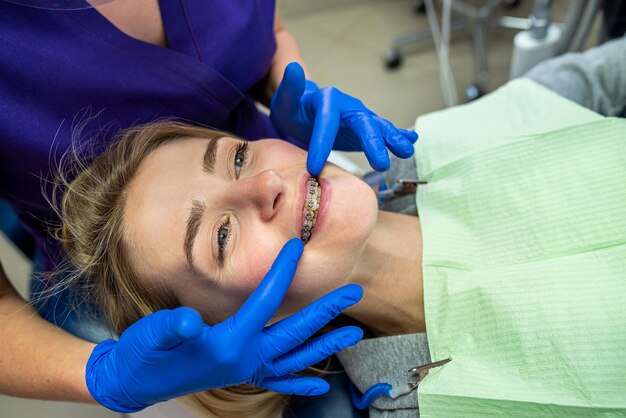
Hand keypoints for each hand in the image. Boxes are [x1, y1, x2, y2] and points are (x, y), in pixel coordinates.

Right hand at [86, 238, 362, 411]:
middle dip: (326, 311)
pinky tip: (318, 386)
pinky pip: (278, 380)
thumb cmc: (144, 354)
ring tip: (353, 333)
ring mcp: (246, 370)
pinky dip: (300, 382)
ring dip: (325, 344)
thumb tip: (187, 322)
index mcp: (229, 343)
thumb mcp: (152, 335)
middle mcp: (245, 359)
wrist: (135, 381)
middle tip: (354, 290)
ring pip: (295, 358)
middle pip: (295, 332)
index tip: (297, 247)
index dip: (282, 272)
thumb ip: (169, 329)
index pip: (265, 302)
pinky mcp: (241, 375)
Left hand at [270, 62, 417, 174]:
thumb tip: (293, 68)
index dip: (322, 143)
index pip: (326, 122)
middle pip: (363, 124)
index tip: (314, 166)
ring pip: (379, 128)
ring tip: (407, 151)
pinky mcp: (365, 129)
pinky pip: (383, 131)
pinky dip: (399, 134)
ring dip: (393, 139)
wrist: (303, 111)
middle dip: (374, 142)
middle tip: (381, 164)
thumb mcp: (285, 100)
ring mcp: (359, 118)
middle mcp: (349, 107)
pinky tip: (412, 140)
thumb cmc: (294, 109)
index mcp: (328, 100)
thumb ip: (289, 87)